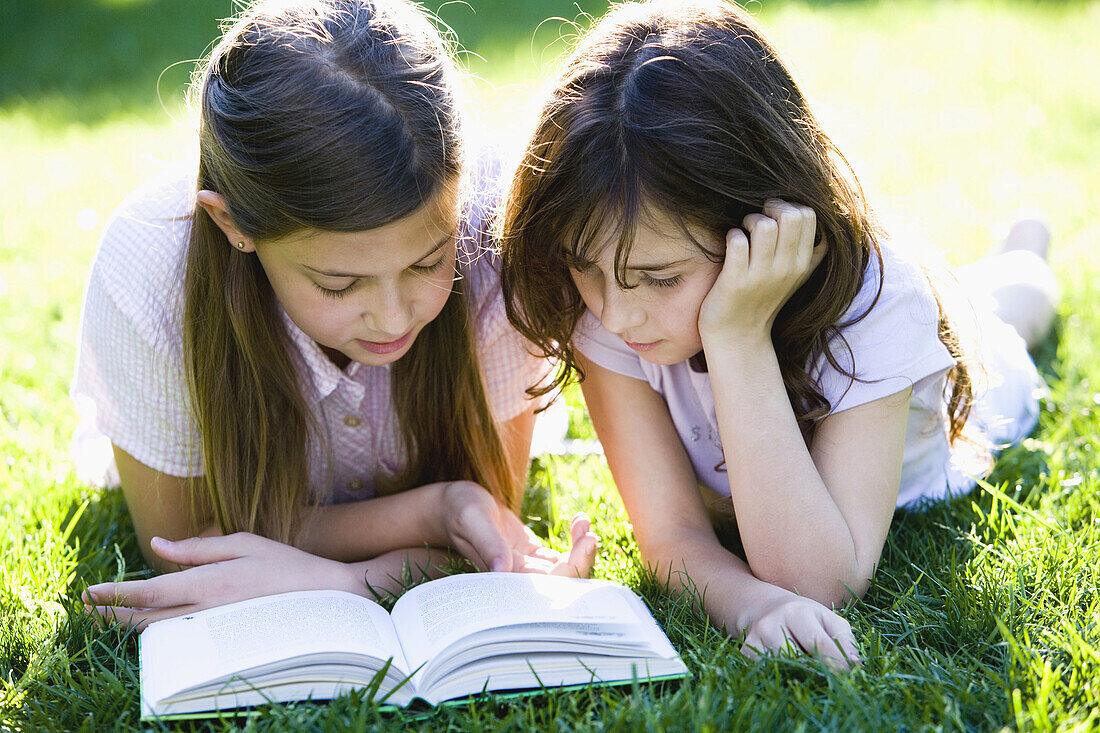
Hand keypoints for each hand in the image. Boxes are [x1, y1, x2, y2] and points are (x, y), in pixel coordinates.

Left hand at [82, 533, 356, 630]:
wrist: (327, 600)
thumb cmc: (288, 565)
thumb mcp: (244, 543)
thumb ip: (198, 547)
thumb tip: (158, 546)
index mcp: (209, 584)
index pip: (148, 591)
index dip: (115, 593)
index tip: (89, 592)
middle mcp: (206, 611)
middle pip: (145, 618)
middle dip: (112, 613)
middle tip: (86, 606)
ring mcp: (215, 630)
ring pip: (160, 632)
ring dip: (131, 625)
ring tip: (109, 615)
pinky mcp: (224, 639)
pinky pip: (182, 638)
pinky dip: (159, 632)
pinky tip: (151, 624)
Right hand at [441, 481, 597, 577]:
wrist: (450, 506)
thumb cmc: (458, 510)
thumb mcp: (472, 519)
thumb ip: (488, 543)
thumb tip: (503, 570)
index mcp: (504, 577)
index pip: (548, 586)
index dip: (573, 567)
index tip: (587, 539)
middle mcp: (517, 578)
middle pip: (561, 582)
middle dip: (582, 559)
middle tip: (589, 530)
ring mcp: (525, 568)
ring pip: (564, 570)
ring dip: (581, 549)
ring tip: (583, 521)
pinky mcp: (529, 556)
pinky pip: (559, 558)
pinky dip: (574, 541)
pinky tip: (578, 520)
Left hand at [698, 199, 825, 347]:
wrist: (737, 337)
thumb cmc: (762, 299)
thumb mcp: (796, 278)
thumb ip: (811, 252)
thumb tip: (826, 223)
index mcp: (802, 264)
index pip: (808, 215)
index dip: (788, 205)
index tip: (773, 216)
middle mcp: (786, 269)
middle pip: (790, 215)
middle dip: (770, 208)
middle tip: (756, 221)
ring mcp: (761, 276)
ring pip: (764, 225)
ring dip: (749, 220)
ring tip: (743, 233)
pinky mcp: (736, 281)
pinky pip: (737, 241)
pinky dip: (731, 236)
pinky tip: (730, 245)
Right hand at [737, 590, 860, 670]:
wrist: (763, 608)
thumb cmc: (804, 616)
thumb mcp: (827, 619)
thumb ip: (845, 640)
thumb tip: (856, 666)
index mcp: (796, 612)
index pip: (819, 644)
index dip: (837, 665)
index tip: (849, 678)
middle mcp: (771, 623)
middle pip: (798, 660)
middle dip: (816, 674)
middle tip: (829, 681)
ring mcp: (755, 639)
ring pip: (781, 670)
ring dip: (798, 678)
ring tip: (808, 676)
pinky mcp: (745, 653)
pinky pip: (767, 674)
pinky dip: (781, 678)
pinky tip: (788, 674)